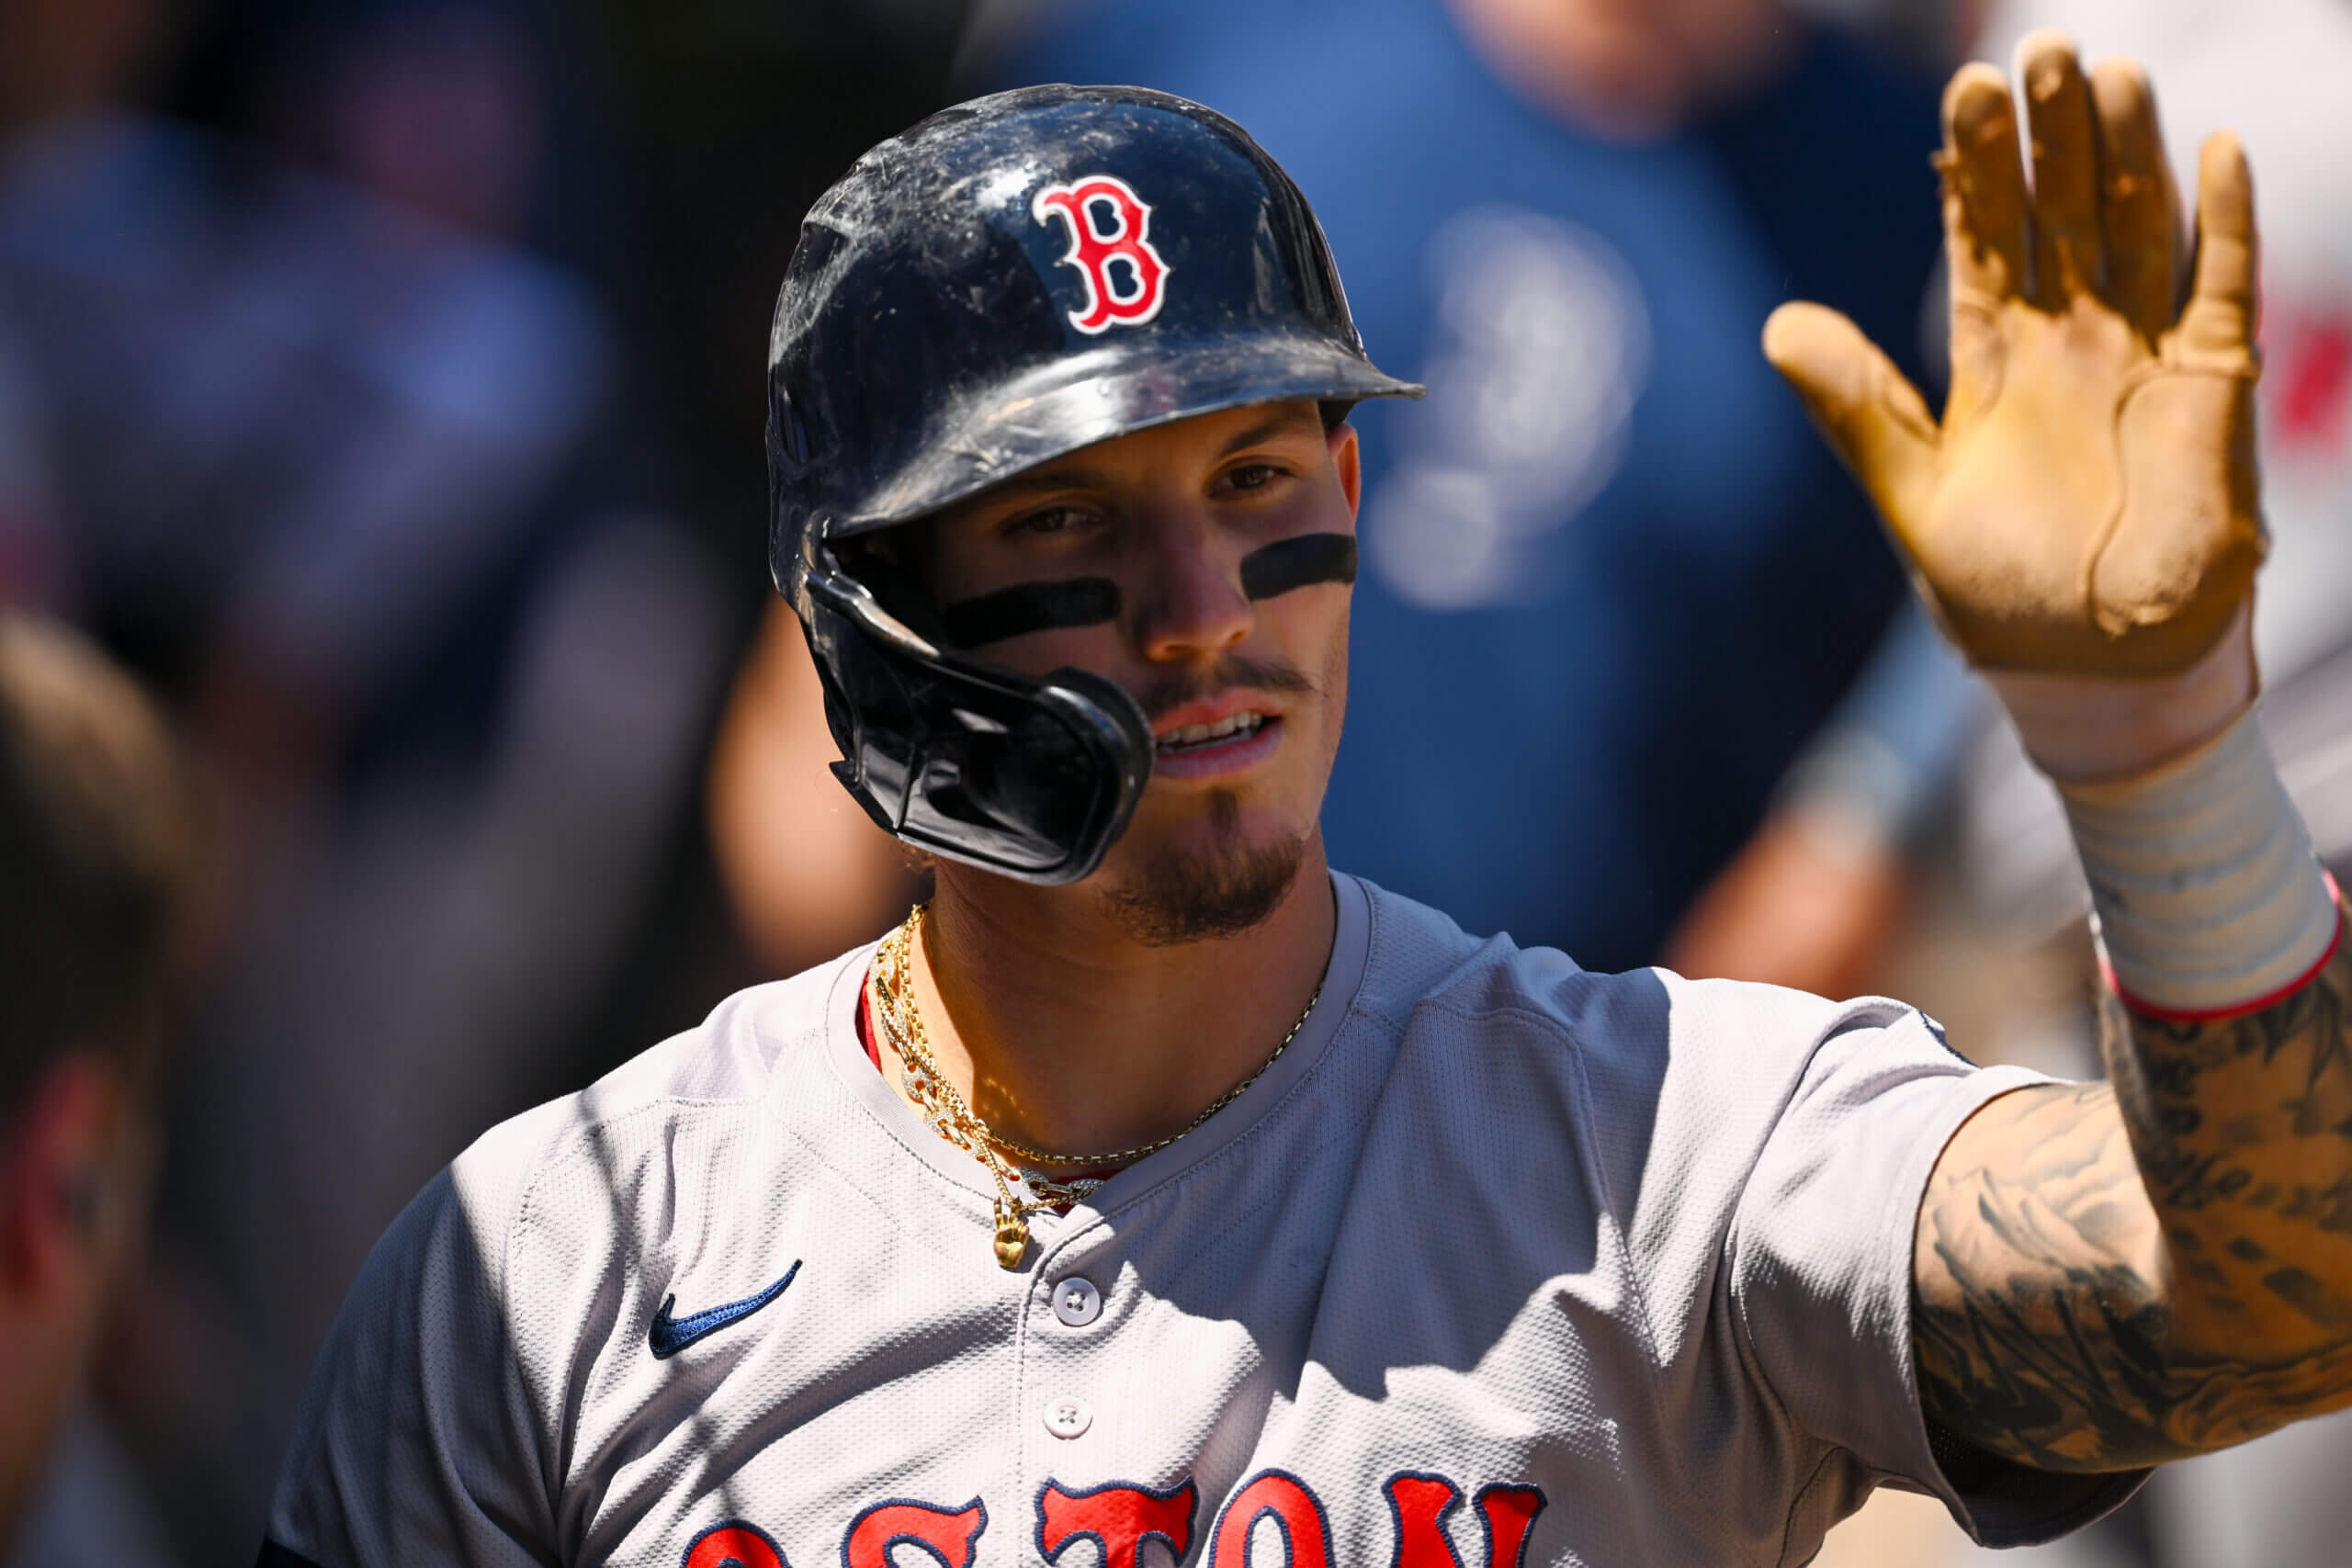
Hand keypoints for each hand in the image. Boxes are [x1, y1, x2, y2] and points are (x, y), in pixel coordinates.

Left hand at [1764, 34, 2263, 697]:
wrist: (2089, 670)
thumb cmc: (1999, 593)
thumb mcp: (1911, 496)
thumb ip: (1857, 408)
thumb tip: (1776, 326)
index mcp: (1992, 359)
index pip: (1982, 239)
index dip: (1975, 170)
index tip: (1963, 93)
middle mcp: (2069, 340)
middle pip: (2062, 214)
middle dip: (2051, 137)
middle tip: (2039, 50)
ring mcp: (2143, 356)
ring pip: (2140, 231)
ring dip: (2128, 156)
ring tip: (2113, 75)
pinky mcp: (2212, 387)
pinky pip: (2224, 289)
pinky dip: (2225, 224)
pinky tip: (2215, 152)